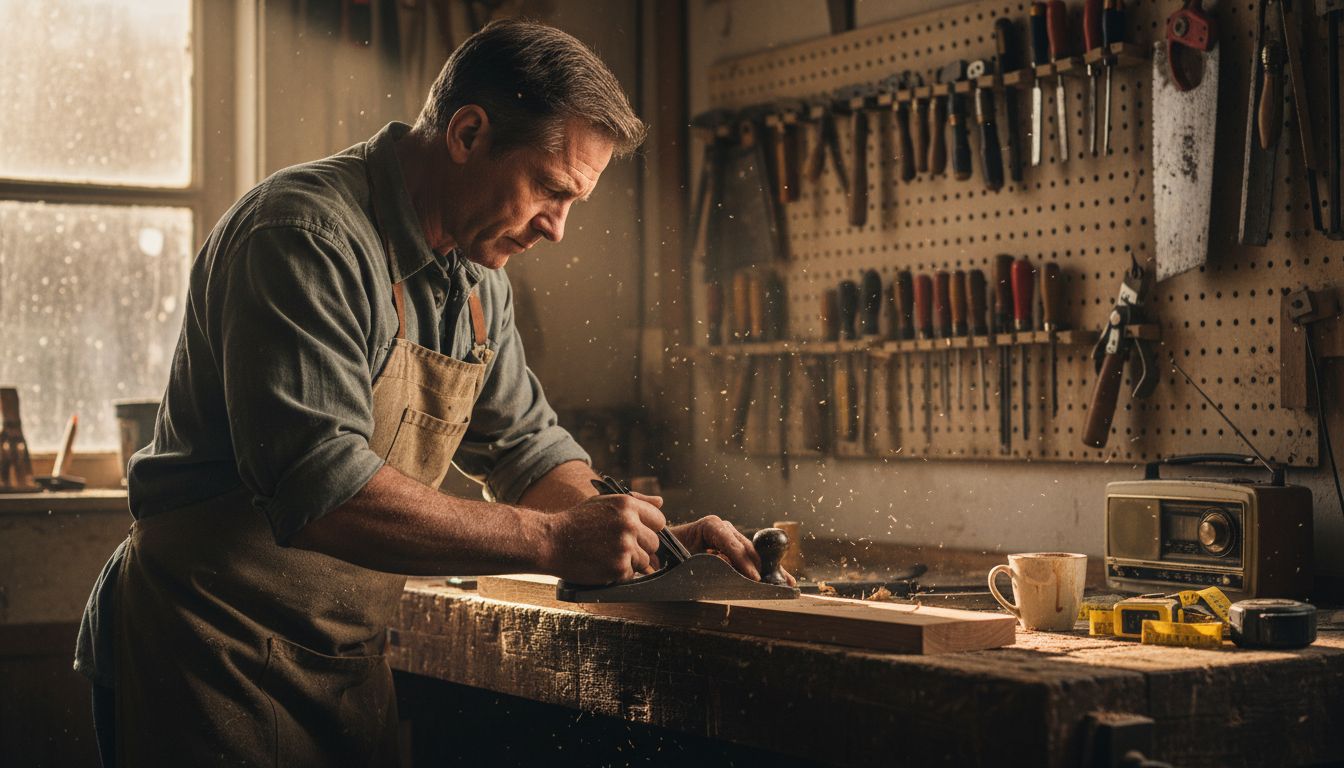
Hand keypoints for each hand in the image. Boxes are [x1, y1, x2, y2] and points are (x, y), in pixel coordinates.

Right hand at [539, 492, 665, 583]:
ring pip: (645, 561)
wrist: (551, 541)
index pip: (659, 520)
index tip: (636, 534)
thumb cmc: (578, 521)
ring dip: (630, 562)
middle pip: (654, 543)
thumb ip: (636, 502)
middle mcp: (629, 524)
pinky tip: (602, 564)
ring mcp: (624, 546)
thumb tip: (661, 502)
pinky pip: (631, 574)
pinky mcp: (618, 567)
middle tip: (617, 547)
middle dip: (640, 547)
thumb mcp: (604, 502)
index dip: (649, 529)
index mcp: (627, 505)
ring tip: (607, 555)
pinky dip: (619, 573)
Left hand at [670, 516, 794, 584]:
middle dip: (759, 566)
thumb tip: (725, 566)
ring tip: (786, 582)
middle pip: (746, 548)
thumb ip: (703, 562)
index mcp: (710, 526)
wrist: (664, 549)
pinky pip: (752, 559)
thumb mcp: (683, 558)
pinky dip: (766, 570)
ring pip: (754, 554)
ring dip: (770, 569)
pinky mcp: (735, 548)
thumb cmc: (671, 553)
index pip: (731, 543)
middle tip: (770, 584)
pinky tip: (783, 579)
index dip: (743, 561)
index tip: (753, 577)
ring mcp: (732, 537)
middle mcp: (724, 528)